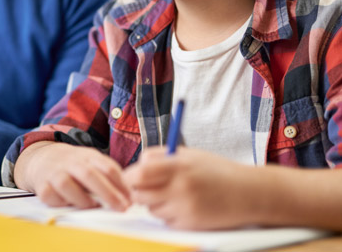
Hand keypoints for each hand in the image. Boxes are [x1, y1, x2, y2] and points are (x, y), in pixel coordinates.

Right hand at [13, 141, 130, 210]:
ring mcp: (54, 173)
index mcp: (87, 156)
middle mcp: (70, 163)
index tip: (132, 199)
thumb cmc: (75, 165)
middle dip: (107, 193)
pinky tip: (69, 204)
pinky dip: (60, 202)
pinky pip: (50, 196)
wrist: (43, 158)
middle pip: (89, 175)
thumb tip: (130, 194)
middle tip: (122, 208)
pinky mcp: (42, 186)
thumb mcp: (93, 162)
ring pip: (66, 185)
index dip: (121, 184)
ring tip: (93, 206)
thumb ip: (110, 174)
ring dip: (82, 199)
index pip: (107, 167)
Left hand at [124, 147, 254, 229]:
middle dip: (139, 191)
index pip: (139, 174)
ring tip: (173, 194)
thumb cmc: (217, 171)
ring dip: (155, 203)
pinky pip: (165, 221)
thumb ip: (160, 156)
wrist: (249, 194)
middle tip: (149, 187)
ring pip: (151, 209)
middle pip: (140, 194)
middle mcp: (180, 188)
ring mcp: (185, 208)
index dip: (131, 176)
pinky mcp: (190, 224)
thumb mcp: (189, 155)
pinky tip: (184, 206)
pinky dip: (168, 215)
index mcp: (178, 166)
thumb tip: (137, 164)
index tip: (133, 176)